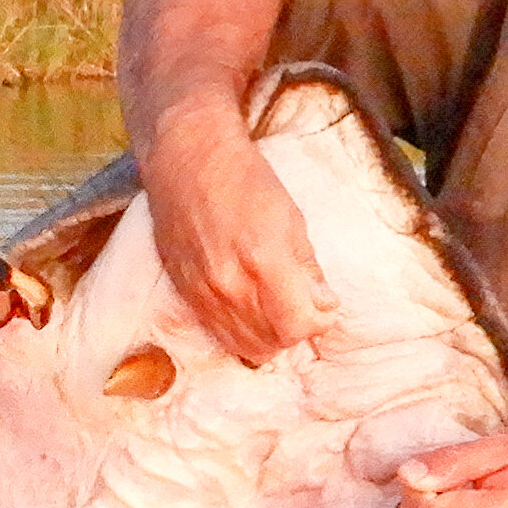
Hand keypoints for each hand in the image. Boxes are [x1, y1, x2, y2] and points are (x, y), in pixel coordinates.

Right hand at [145, 110, 336, 362]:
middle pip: (273, 343)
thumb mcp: (291, 218)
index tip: (323, 304)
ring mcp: (203, 293)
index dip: (319, 321)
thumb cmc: (245, 180)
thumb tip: (322, 303)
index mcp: (263, 263)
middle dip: (294, 330)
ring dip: (267, 335)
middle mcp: (230, 286)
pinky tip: (248, 305)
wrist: (187, 159)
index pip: (298, 326)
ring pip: (244, 347)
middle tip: (302, 305)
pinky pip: (218, 333)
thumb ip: (307, 268)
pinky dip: (240, 330)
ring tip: (275, 308)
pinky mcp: (185, 293)